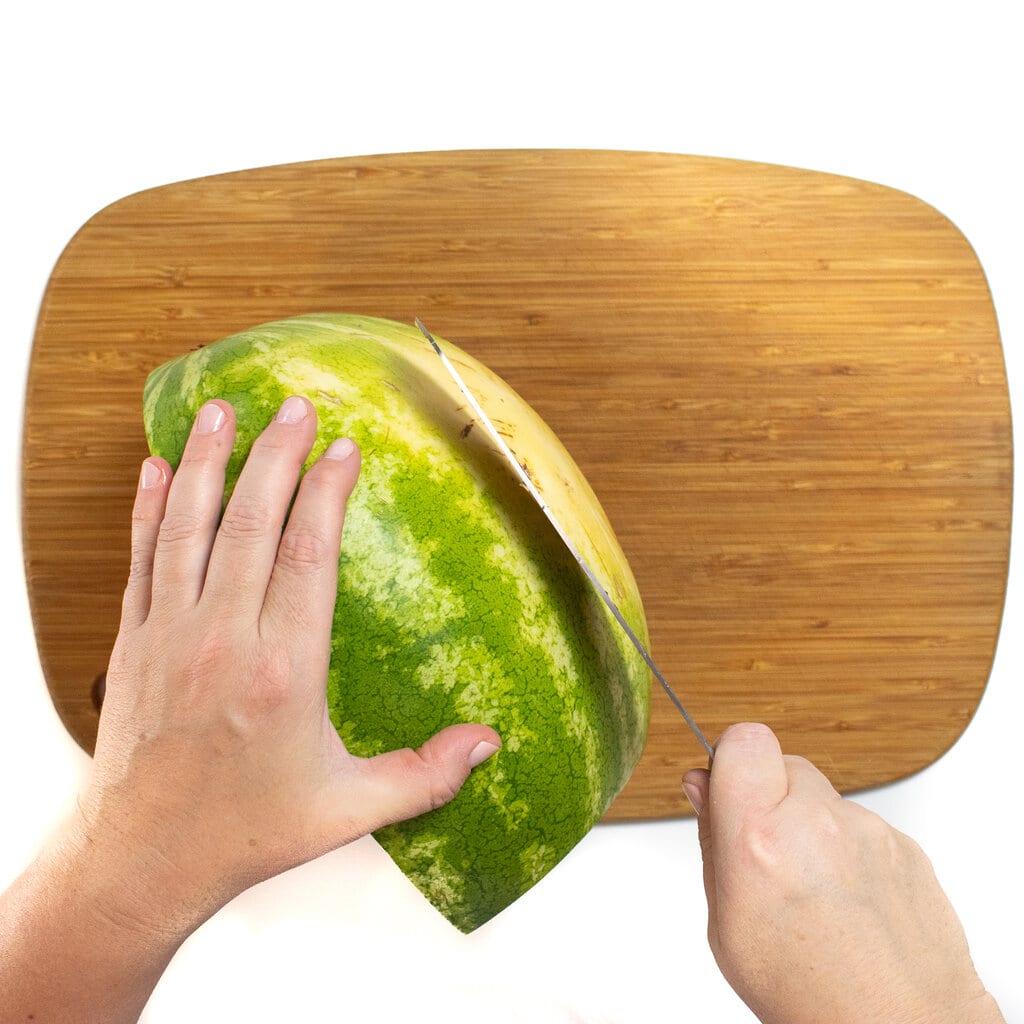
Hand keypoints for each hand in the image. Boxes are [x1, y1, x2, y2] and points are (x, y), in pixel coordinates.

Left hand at [74, 395, 500, 933]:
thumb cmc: (247, 831)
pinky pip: (140, 558)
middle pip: (251, 523)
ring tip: (221, 409)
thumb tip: (489, 744)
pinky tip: (157, 468)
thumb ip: (424, 775)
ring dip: (208, 462)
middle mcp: (222, 640)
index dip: (327, 493)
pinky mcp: (134, 642)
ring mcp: (169, 635)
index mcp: (283, 672)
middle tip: (295, 405)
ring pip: (188, 528)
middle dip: (276, 455)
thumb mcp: (349, 810)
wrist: (141, 860)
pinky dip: (149, 509)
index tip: (345, 449)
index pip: (308, 556)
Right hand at [683, 723, 1002, 1023]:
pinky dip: (852, 852)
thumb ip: (714, 842)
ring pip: (825, 798)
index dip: (732, 759)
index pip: (743, 740)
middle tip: (771, 852)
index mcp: (760, 841)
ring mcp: (867, 832)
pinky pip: (863, 827)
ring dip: (814, 827)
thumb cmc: (811, 994)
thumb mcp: (727, 927)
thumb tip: (703, 788)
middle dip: (772, 795)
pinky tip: (850, 902)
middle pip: (784, 763)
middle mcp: (817, 824)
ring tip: (816, 893)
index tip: (729, 787)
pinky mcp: (905, 846)